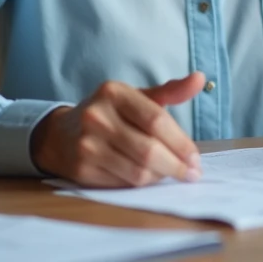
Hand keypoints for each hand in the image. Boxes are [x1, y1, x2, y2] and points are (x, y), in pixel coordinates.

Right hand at [30, 72, 205, 187]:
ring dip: (160, 177)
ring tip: (170, 174)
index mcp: (114, 92)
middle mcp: (97, 116)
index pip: (156, 120)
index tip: (196, 158)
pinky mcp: (81, 169)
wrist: (61, 134)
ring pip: (136, 171)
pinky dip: (141, 184)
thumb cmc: (110, 114)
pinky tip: (148, 178)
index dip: (180, 142)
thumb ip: (170, 91)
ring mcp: (86, 144)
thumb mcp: (137, 97)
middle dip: (175, 165)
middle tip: (191, 174)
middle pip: (148, 150)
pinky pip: (122, 183)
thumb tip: (201, 79)